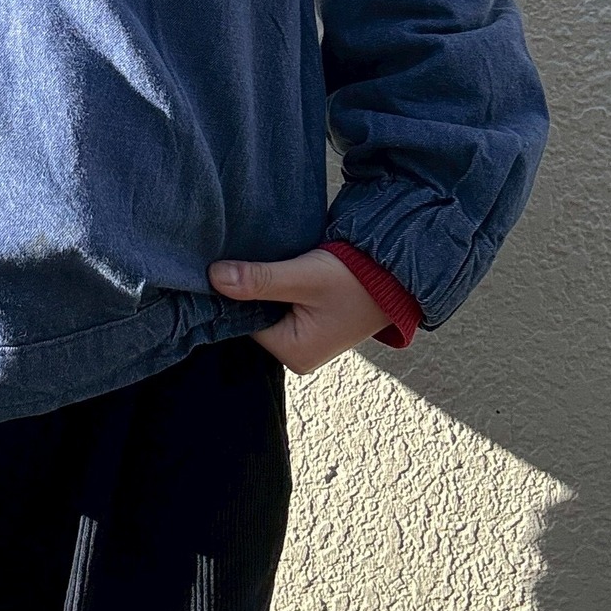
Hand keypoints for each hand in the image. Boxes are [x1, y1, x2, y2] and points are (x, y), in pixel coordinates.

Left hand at [207, 248, 391, 374]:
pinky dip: (278, 285)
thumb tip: (214, 278)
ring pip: (266, 306)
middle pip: (254, 315)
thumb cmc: (356, 279)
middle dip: (250, 288)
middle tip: (249, 256)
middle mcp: (298, 353)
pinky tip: (280, 265)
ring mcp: (306, 338)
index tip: (227, 263)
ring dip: (265, 284)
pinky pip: (281, 303)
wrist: (397, 272)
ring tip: (268, 258)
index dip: (235, 292)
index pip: (243, 320)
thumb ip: (260, 279)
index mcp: (294, 353)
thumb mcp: (303, 277)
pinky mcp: (311, 321)